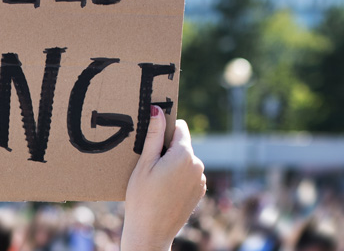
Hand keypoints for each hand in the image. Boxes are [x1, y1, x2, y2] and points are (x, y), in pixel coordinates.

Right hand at [120, 106, 206, 250]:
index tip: (151, 140)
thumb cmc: (142, 197)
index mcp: (185, 155)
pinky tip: (164, 190)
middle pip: (182, 145)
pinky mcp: (199, 192)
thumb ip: (153, 136)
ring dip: (173, 163)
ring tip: (155, 181)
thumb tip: (157, 110)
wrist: (151, 232)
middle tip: (149, 165)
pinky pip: (189, 175)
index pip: (179, 127)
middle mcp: (198, 165)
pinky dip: (178, 177)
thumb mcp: (144, 164)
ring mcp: (200, 180)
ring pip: (185, 160)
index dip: (164, 130)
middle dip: (167, 149)